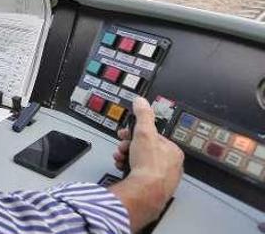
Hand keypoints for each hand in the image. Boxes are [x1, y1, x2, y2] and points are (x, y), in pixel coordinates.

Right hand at [108, 97, 183, 232]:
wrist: (145, 191)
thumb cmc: (149, 165)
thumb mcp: (144, 133)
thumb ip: (143, 115)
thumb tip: (141, 101)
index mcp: (173, 151)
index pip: (152, 137)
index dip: (135, 134)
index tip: (125, 134)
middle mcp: (170, 165)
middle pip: (144, 150)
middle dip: (128, 147)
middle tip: (122, 148)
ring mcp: (162, 178)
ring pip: (140, 163)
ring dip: (126, 158)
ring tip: (121, 159)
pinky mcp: (152, 188)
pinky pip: (139, 175)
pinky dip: (129, 171)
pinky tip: (124, 169)